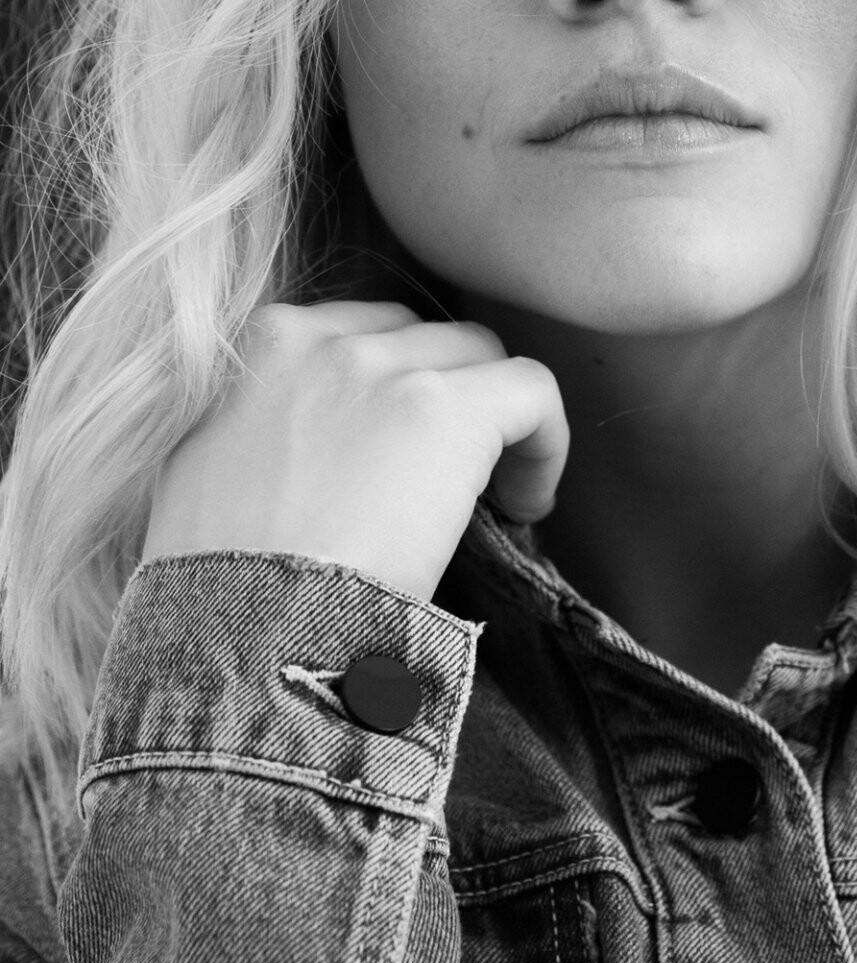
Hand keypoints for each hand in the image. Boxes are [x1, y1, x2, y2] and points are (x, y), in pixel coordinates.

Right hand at [141, 301, 569, 600]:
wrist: (236, 633)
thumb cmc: (213, 585)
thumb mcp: (203, 473)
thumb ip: (255, 431)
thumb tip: (301, 455)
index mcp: (259, 344)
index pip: (359, 330)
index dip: (393, 389)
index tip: (400, 456)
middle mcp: (325, 340)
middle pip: (424, 336)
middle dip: (446, 396)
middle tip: (449, 478)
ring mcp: (387, 368)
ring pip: (481, 355)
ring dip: (493, 419)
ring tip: (495, 497)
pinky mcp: (448, 410)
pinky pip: (533, 391)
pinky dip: (546, 441)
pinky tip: (529, 504)